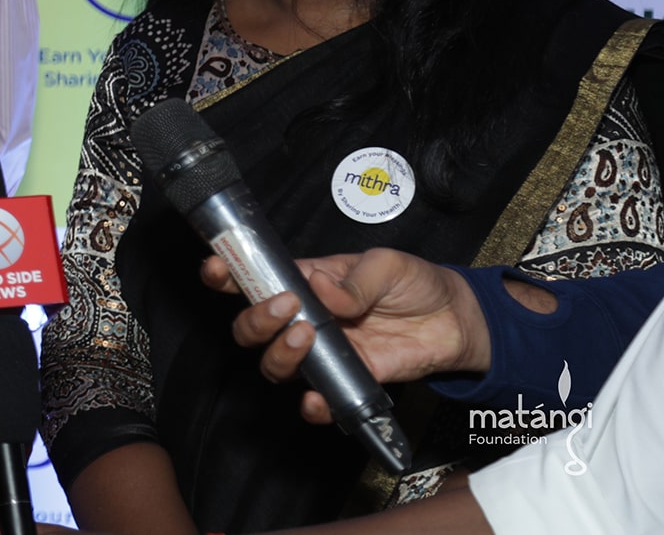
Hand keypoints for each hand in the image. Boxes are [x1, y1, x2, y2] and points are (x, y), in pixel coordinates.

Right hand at [200, 248, 489, 424]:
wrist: (454, 321)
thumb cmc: (414, 283)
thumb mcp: (387, 266)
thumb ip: (354, 280)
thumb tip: (322, 290)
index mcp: (304, 281)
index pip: (254, 277)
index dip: (226, 274)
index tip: (216, 270)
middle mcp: (301, 318)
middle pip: (251, 328)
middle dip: (254, 319)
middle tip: (286, 307)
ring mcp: (320, 352)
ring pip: (272, 363)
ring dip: (278, 354)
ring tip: (307, 337)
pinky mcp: (344, 381)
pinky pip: (314, 400)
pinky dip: (310, 405)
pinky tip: (316, 398)